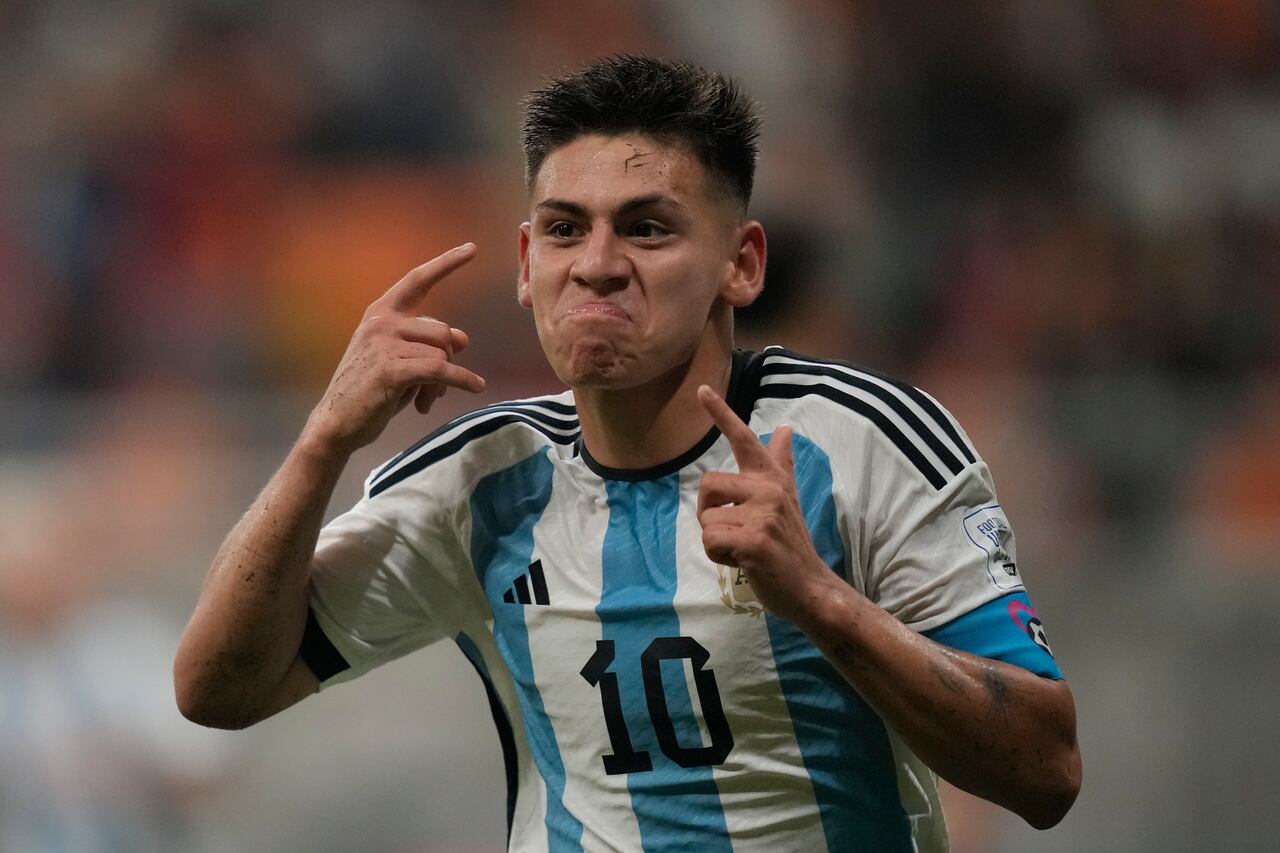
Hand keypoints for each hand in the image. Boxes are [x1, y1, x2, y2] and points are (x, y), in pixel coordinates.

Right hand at [302, 244, 486, 456]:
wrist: (338, 422)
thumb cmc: (371, 391)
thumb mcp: (402, 360)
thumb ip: (428, 344)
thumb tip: (463, 338)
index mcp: (381, 313)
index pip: (418, 280)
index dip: (446, 263)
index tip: (471, 249)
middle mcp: (382, 322)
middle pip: (443, 331)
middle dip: (448, 360)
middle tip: (437, 389)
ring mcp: (384, 344)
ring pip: (442, 354)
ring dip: (445, 381)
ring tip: (428, 400)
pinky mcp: (392, 369)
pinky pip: (441, 370)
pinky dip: (461, 380)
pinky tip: (475, 386)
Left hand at [696, 385, 834, 623]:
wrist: (810, 586)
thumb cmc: (792, 544)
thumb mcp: (788, 498)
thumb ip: (781, 463)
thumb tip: (784, 428)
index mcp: (772, 478)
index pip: (744, 440)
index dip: (721, 413)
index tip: (701, 389)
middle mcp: (769, 490)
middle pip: (707, 484)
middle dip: (709, 513)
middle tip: (735, 531)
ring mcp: (763, 514)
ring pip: (706, 518)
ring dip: (716, 540)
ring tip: (743, 548)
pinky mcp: (753, 541)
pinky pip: (710, 540)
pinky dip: (719, 557)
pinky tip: (743, 562)